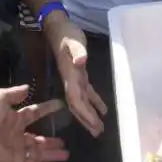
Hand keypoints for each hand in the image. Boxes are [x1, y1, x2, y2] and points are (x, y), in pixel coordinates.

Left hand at [0, 85, 68, 161]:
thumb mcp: (1, 97)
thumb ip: (15, 93)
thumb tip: (28, 88)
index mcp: (14, 119)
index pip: (34, 114)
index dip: (46, 110)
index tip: (59, 105)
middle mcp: (17, 135)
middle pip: (38, 140)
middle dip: (51, 141)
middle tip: (64, 142)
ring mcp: (17, 150)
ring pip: (38, 153)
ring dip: (52, 155)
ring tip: (66, 155)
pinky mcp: (15, 161)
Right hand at [51, 18, 106, 136]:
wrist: (58, 28)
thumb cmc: (67, 33)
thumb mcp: (74, 40)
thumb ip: (78, 51)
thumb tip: (81, 61)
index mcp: (70, 76)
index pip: (76, 99)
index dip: (84, 113)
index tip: (93, 124)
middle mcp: (71, 81)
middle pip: (78, 106)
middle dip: (87, 120)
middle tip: (97, 133)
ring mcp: (75, 78)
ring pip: (82, 101)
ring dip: (90, 114)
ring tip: (99, 128)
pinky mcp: (79, 74)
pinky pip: (87, 92)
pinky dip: (94, 101)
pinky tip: (103, 109)